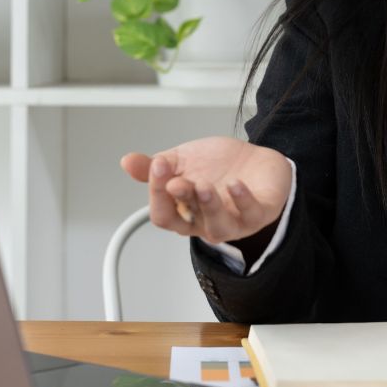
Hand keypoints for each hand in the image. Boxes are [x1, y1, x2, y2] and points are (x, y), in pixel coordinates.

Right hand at [120, 137, 291, 244]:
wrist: (254, 160)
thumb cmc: (218, 167)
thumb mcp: (181, 161)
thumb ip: (155, 166)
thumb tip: (127, 161)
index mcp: (185, 212)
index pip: (162, 214)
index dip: (157, 193)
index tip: (158, 166)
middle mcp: (206, 222)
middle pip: (186, 224)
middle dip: (181, 200)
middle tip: (177, 181)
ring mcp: (233, 222)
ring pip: (218, 227)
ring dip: (210, 206)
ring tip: (204, 186)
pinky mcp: (259, 214)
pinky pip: (251, 214)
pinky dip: (243, 200)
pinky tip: (236, 184)